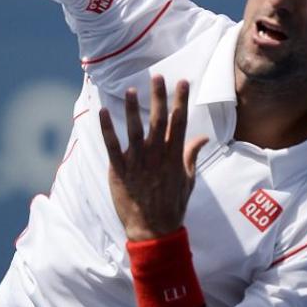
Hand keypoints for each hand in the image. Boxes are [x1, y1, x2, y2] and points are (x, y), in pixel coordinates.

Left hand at [99, 76, 207, 241]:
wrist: (154, 230)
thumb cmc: (172, 205)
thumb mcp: (188, 179)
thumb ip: (192, 155)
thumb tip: (203, 137)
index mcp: (174, 157)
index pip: (180, 123)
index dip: (181, 101)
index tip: (182, 82)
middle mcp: (157, 157)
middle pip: (159, 121)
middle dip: (159, 98)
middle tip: (158, 77)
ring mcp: (138, 163)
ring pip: (135, 131)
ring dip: (132, 110)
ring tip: (131, 90)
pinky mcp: (120, 171)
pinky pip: (112, 147)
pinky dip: (107, 130)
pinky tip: (102, 113)